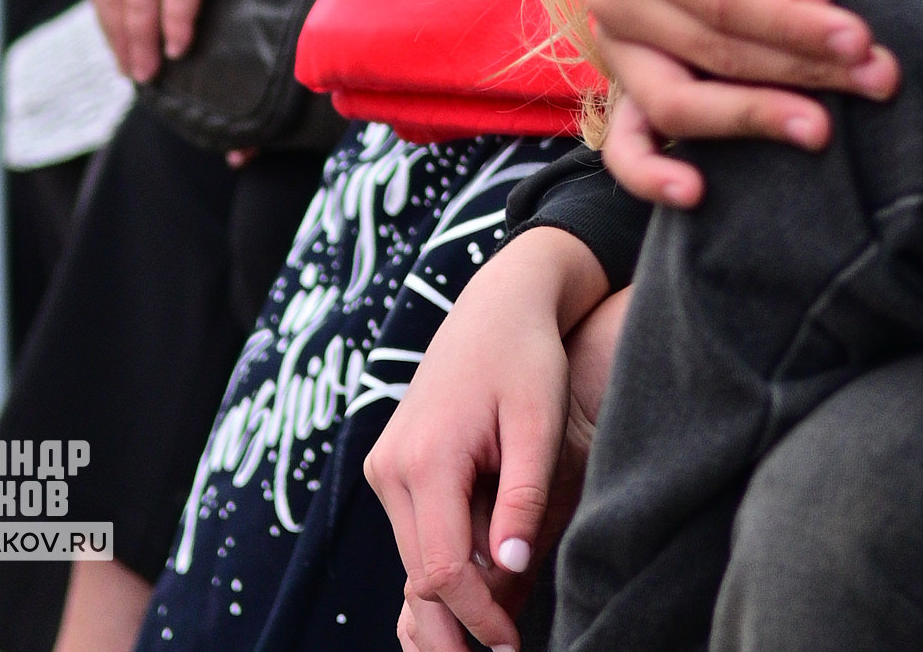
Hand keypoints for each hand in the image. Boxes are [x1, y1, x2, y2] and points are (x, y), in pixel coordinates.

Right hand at [367, 229, 610, 651]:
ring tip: (502, 623)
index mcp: (426, 459)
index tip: (512, 646)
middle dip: (461, 621)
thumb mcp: (537, 424)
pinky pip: (416, 531)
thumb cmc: (526, 357)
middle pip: (421, 574)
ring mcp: (385, 465)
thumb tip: (508, 573)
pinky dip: (446, 558)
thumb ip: (524, 498)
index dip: (478, 617)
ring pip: (416, 557)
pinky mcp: (393, 465)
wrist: (497, 303)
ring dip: (456, 591)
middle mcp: (391, 467)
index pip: (444, 570)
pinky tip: (485, 574)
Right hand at [588, 0, 922, 205]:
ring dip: (753, 120)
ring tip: (825, 130)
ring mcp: (614, 46)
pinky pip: (625, 145)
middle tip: (880, 78)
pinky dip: (651, 176)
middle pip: (708, 52)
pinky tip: (697, 192)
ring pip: (676, 103)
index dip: (792, 26)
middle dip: (798, 72)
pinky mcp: (628, 86)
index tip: (863, 41)